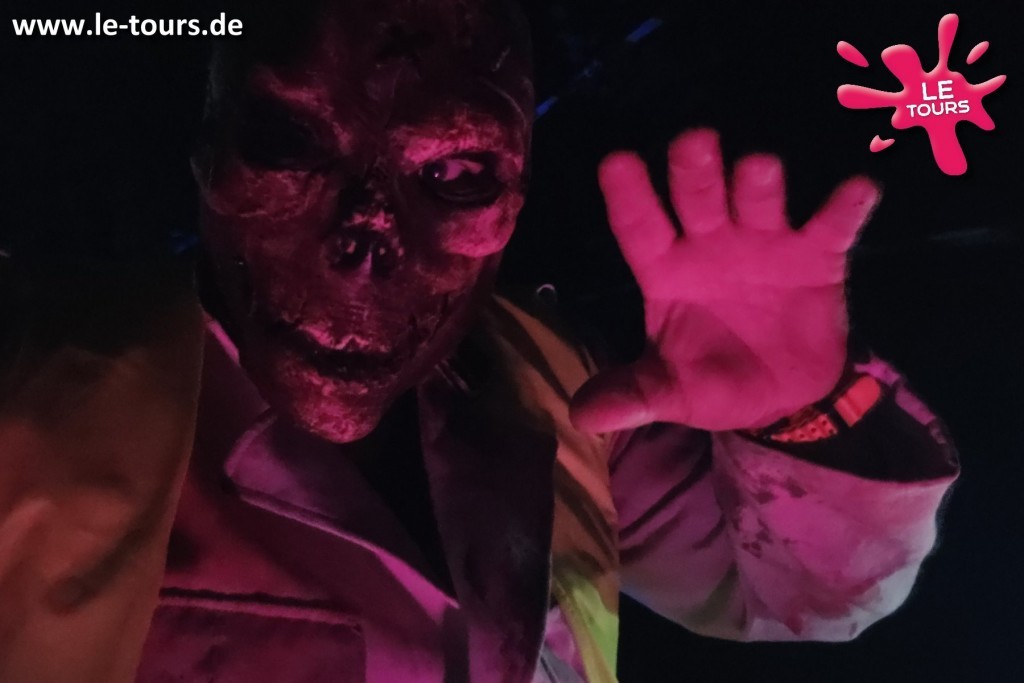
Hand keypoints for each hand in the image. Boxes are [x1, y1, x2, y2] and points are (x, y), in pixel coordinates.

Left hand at [570, 129, 880, 432]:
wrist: (782, 399)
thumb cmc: (713, 381)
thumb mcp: (671, 393)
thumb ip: (633, 395)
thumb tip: (581, 417)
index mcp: (667, 270)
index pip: (641, 228)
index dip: (628, 197)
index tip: (616, 162)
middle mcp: (711, 244)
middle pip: (699, 199)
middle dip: (695, 172)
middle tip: (693, 141)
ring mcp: (764, 245)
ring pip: (758, 202)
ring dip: (758, 184)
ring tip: (760, 169)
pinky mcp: (816, 258)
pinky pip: (830, 228)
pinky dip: (844, 209)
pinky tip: (858, 190)